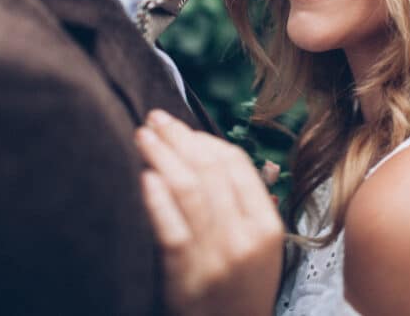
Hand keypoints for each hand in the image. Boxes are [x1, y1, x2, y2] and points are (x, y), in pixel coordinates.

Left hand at [136, 110, 283, 315]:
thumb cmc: (240, 291)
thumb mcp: (260, 248)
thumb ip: (245, 202)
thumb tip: (215, 153)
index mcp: (266, 225)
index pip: (236, 165)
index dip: (204, 140)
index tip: (181, 127)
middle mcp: (244, 237)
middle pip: (209, 171)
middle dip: (179, 138)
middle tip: (154, 119)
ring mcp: (216, 257)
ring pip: (189, 192)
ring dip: (162, 157)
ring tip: (143, 136)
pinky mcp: (187, 277)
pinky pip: (171, 229)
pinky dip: (157, 200)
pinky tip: (145, 177)